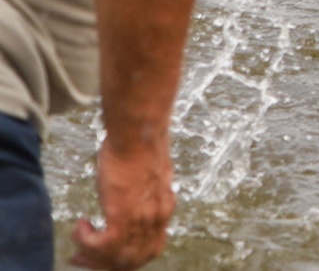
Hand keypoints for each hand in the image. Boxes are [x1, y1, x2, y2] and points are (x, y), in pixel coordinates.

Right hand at [72, 135, 172, 269]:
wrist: (139, 135)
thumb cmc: (140, 147)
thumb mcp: (150, 176)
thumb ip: (145, 193)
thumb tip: (134, 198)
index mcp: (164, 209)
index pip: (150, 250)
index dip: (126, 258)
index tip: (105, 254)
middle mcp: (156, 218)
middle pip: (132, 260)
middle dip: (104, 263)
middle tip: (82, 256)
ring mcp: (141, 219)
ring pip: (116, 258)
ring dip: (92, 255)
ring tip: (79, 239)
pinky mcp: (123, 215)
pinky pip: (102, 246)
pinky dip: (86, 241)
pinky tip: (81, 226)